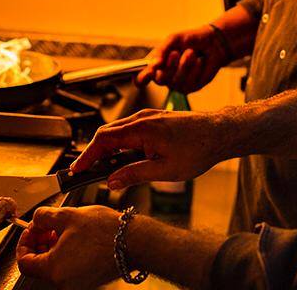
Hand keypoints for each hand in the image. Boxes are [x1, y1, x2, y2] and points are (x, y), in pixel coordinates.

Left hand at [16, 206, 119, 289]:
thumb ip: (44, 217)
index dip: (24, 243)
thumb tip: (37, 218)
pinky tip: (75, 237)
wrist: (134, 241)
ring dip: (53, 246)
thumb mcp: (68, 215)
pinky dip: (66, 253)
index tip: (30, 230)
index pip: (24, 262)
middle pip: (39, 264)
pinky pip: (68, 268)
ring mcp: (77, 283)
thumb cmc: (105, 231)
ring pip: (54, 266)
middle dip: (39, 242)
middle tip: (46, 226)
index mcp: (54, 270)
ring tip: (63, 228)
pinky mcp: (88, 280)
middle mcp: (64, 282)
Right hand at [71, 108, 229, 188]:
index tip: (77, 169)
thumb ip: (134, 174)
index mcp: (141, 129)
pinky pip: (130, 130)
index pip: (103, 140)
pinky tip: (126, 159)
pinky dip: (121, 144)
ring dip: (109, 149)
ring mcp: (148, 117)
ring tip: (107, 170)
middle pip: (106, 134)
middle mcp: (141, 118)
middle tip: (88, 173)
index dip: (87, 156)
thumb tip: (112, 181)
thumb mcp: (164, 170)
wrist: (219, 132)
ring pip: (118, 132)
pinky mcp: (154, 119)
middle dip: (95, 153)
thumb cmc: (197, 149)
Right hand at [135, 24, 229, 92]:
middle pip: (159, 80)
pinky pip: (190, 82)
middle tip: (176, 53)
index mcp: (155, 66)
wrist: (212, 42)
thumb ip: (161, 51)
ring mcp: (177, 84)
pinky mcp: (191, 87)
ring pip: (176, 81)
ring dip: (184, 65)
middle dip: (169, 66)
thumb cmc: (189, 40)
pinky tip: (199, 61)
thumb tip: (153, 65)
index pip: (141, 79)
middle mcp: (164, 77)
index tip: (148, 72)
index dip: (141, 79)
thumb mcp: (173, 39)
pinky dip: (195, 69)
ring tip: (191, 52)